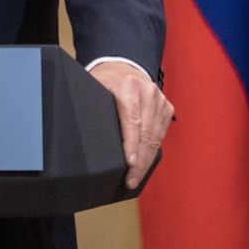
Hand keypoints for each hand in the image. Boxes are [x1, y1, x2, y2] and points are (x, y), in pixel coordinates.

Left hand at [89, 61, 173, 189]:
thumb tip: (82, 136)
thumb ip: (92, 108)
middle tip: (131, 181)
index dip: (131, 144)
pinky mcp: (167, 107)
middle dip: (139, 161)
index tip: (130, 163)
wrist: (124, 68)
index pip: (132, 120)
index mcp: (128, 87)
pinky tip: (144, 163)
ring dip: (146, 160)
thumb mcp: (93, 89)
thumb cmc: (105, 82)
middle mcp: (148, 92)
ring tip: (136, 178)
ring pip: (155, 137)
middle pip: (146, 133)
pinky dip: (152, 151)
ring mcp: (160, 100)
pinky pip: (161, 134)